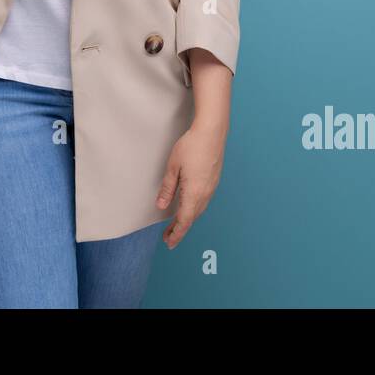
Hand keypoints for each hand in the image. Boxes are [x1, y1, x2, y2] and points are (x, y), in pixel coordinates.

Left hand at [155, 121, 227, 249]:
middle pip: (191, 218)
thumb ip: (167, 188)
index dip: (176, 233)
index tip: (169, 243)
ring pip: (198, 210)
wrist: (212, 132)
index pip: (184, 220)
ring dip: (187, 219)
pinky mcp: (213, 181)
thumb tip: (161, 206)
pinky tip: (188, 207)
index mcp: (194, 193)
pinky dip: (193, 209)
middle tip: (168, 238)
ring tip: (175, 225)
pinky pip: (203, 201)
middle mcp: (205, 194)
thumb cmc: (191, 146)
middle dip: (179, 229)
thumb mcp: (173, 167)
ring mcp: (211, 187)